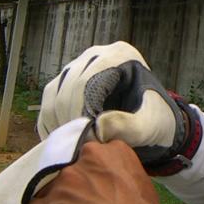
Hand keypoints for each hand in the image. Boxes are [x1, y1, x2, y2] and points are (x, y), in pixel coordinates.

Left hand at [24, 139, 175, 203]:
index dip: (87, 173)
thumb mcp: (140, 182)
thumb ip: (120, 176)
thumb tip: (111, 188)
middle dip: (70, 187)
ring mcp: (64, 182)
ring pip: (47, 189)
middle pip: (65, 170)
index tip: (91, 187)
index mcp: (109, 150)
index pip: (86, 154)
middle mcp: (83, 159)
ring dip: (54, 202)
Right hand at [38, 42, 200, 174]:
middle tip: (78, 148)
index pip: (87, 80)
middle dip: (69, 119)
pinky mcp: (66, 84)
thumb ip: (130, 127)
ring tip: (71, 147)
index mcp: (120, 55)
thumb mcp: (150, 127)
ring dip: (57, 122)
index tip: (87, 140)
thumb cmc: (155, 121)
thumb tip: (97, 127)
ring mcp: (78, 67)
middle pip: (68, 86)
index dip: (81, 111)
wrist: (153, 122)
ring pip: (53, 93)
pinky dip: (50, 124)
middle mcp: (96, 55)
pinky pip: (48, 102)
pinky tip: (61, 143)